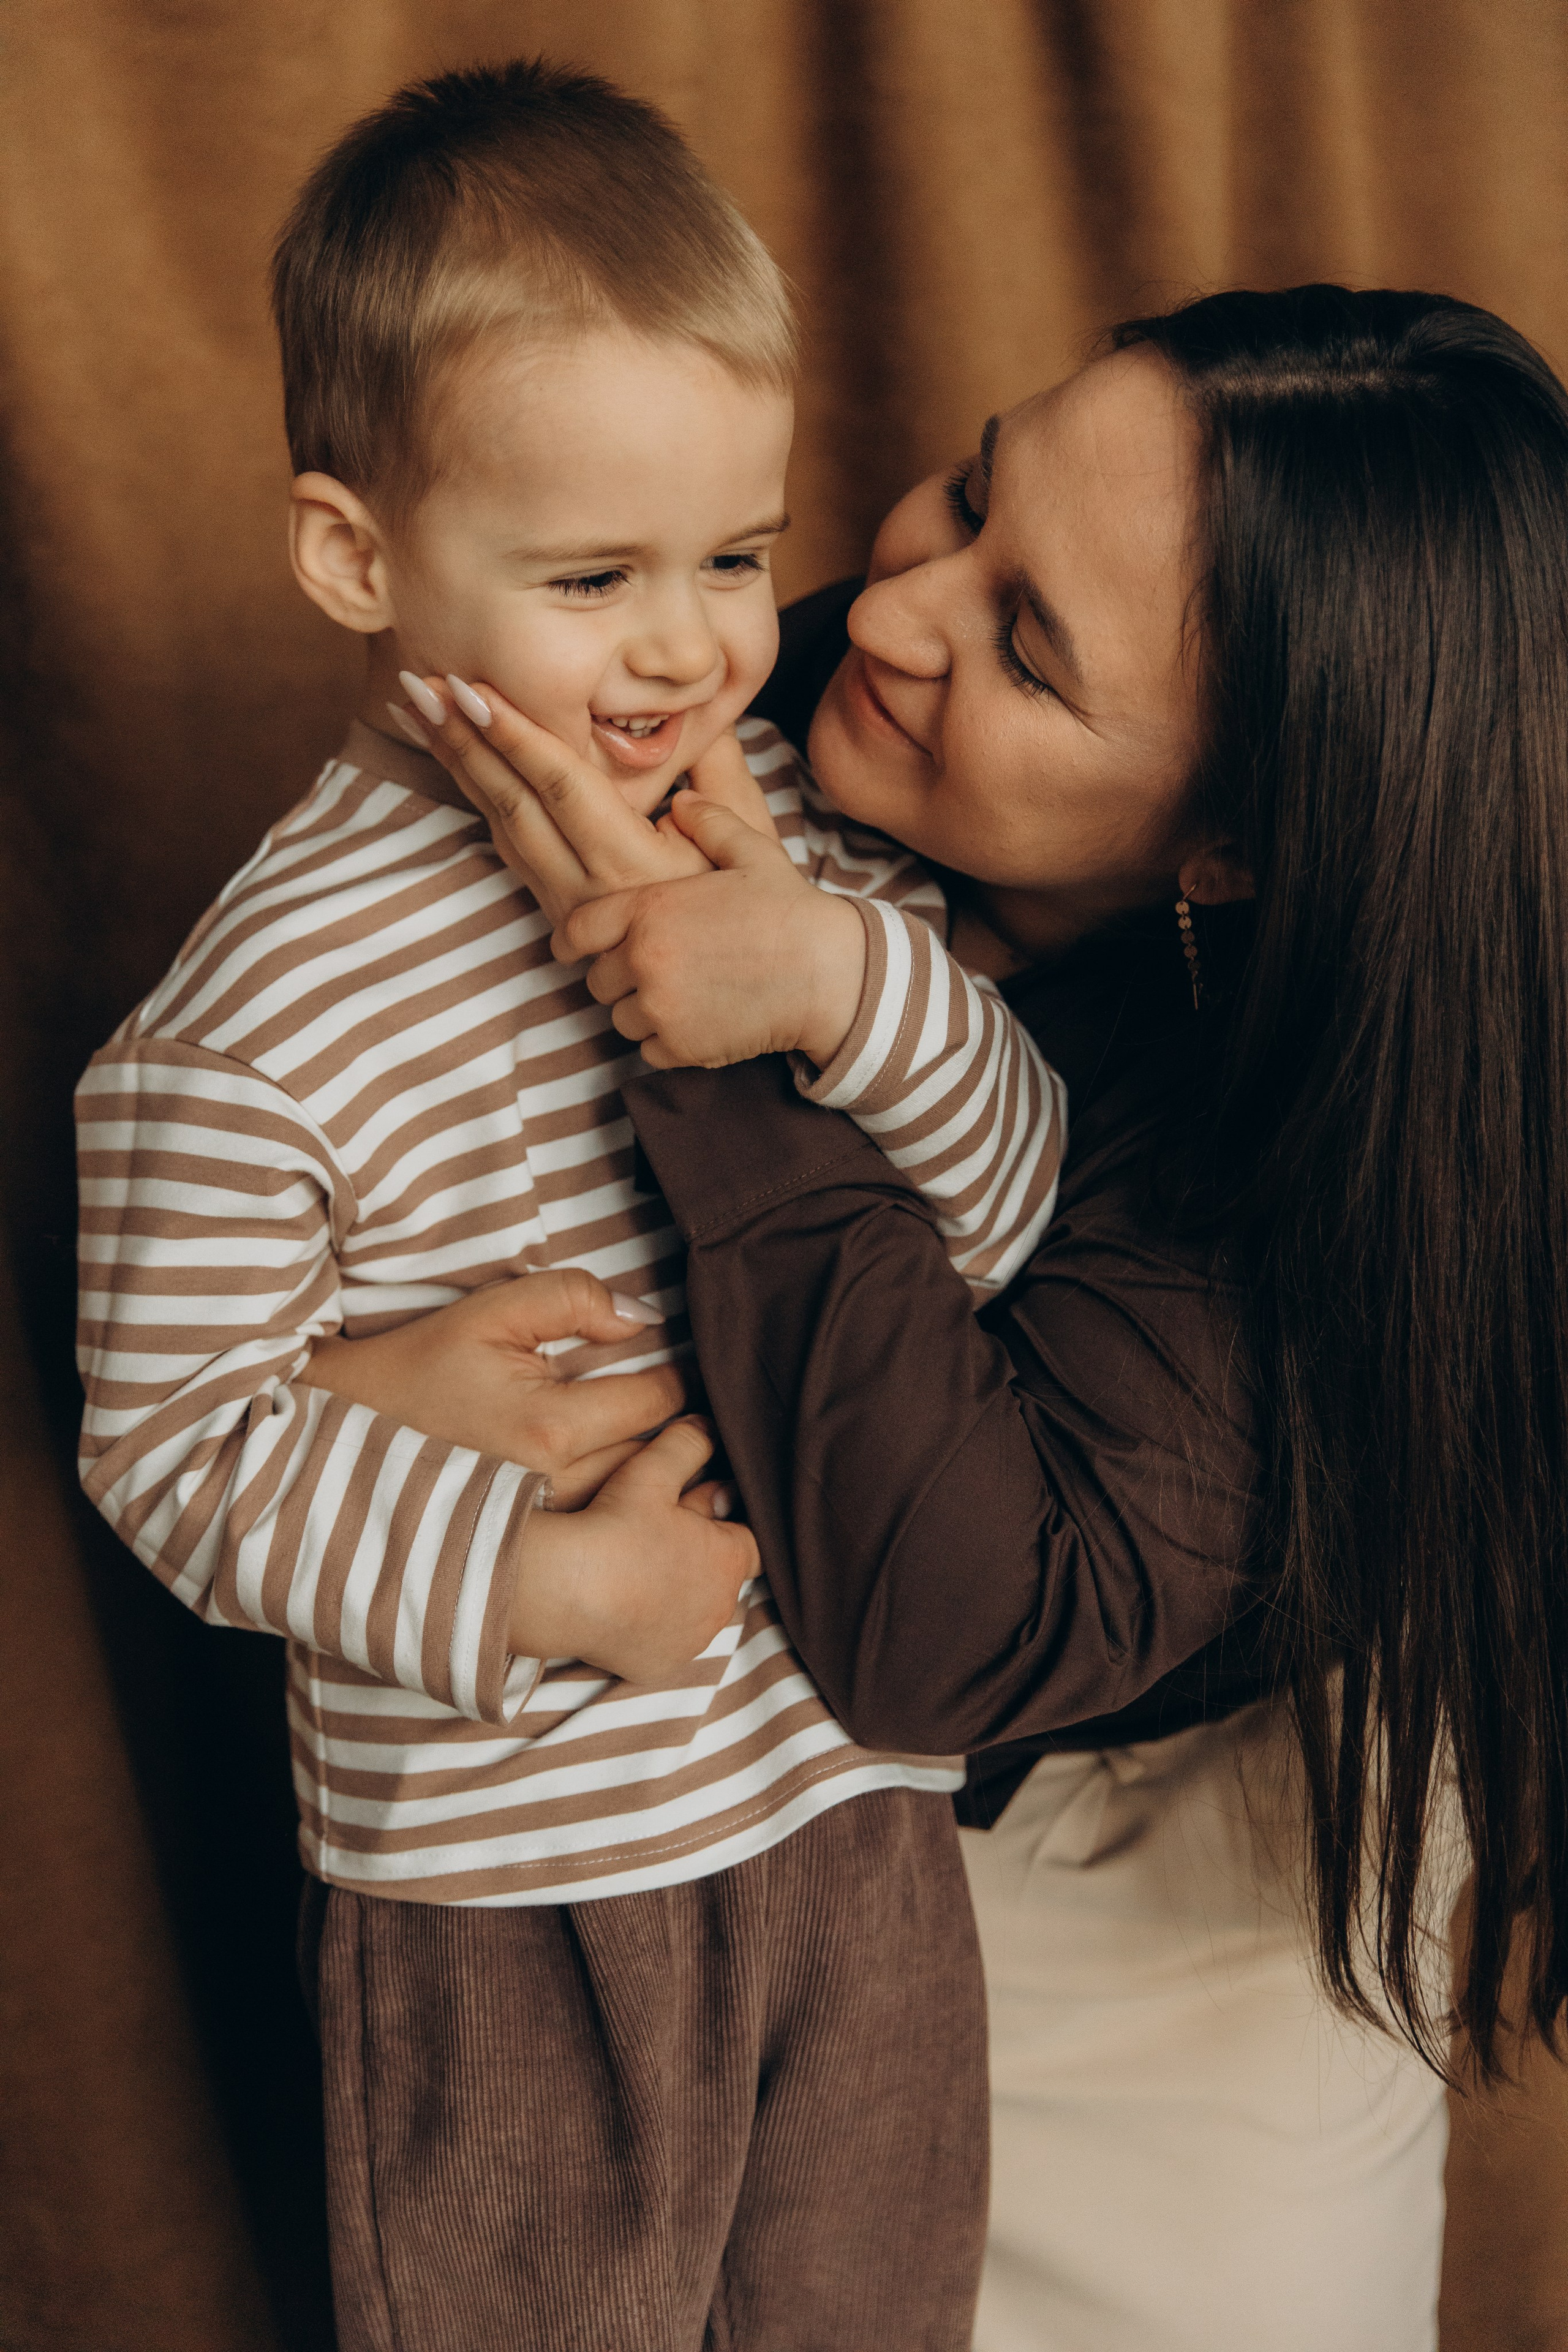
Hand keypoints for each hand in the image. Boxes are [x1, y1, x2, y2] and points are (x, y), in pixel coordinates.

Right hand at [300, 1267, 690, 1508]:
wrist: (343, 1435)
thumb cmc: (418, 1366)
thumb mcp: (491, 1312)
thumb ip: (572, 1298)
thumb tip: (642, 1320)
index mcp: (549, 1427)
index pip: (656, 1402)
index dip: (677, 1378)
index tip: (676, 1367)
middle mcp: (552, 1487)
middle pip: (655, 1460)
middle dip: (673, 1434)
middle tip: (687, 1411)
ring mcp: (541, 1526)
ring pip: (631, 1500)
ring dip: (651, 1476)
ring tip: (659, 1450)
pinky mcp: (527, 1546)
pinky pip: (599, 1529)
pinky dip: (616, 1508)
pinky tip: (617, 1491)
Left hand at [389, 674, 778, 929]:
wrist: (776, 1000)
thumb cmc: (768, 917)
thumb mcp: (755, 846)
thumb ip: (724, 783)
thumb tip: (711, 727)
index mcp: (635, 863)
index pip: (561, 785)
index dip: (512, 734)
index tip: (467, 689)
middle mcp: (593, 893)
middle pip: (512, 807)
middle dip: (462, 743)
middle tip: (417, 687)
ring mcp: (578, 923)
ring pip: (506, 840)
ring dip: (464, 776)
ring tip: (427, 719)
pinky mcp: (573, 944)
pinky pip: (519, 874)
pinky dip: (489, 822)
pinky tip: (469, 780)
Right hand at [513, 1416, 758, 1679]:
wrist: (564, 1590)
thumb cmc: (613, 1527)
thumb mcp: (652, 1471)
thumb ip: (689, 1444)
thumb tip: (709, 1425)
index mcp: (729, 1560)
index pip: (753, 1537)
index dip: (727, 1518)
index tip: (703, 1504)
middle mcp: (720, 1608)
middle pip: (721, 1573)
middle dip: (700, 1552)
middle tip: (660, 1529)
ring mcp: (690, 1642)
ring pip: (695, 1608)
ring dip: (678, 1589)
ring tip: (639, 1564)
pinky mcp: (658, 1666)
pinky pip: (664, 1639)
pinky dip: (653, 1623)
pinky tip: (626, 1601)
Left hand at [558, 789, 867, 1070]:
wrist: (830, 975)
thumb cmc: (792, 911)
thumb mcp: (752, 850)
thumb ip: (709, 822)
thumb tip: (680, 802)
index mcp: (650, 908)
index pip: (578, 929)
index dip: (573, 940)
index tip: (575, 947)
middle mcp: (644, 958)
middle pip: (598, 980)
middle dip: (620, 976)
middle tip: (656, 970)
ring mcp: (660, 1008)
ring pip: (621, 1018)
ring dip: (642, 1012)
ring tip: (682, 996)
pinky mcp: (681, 1047)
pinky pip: (649, 1051)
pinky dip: (667, 1043)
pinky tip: (699, 1022)